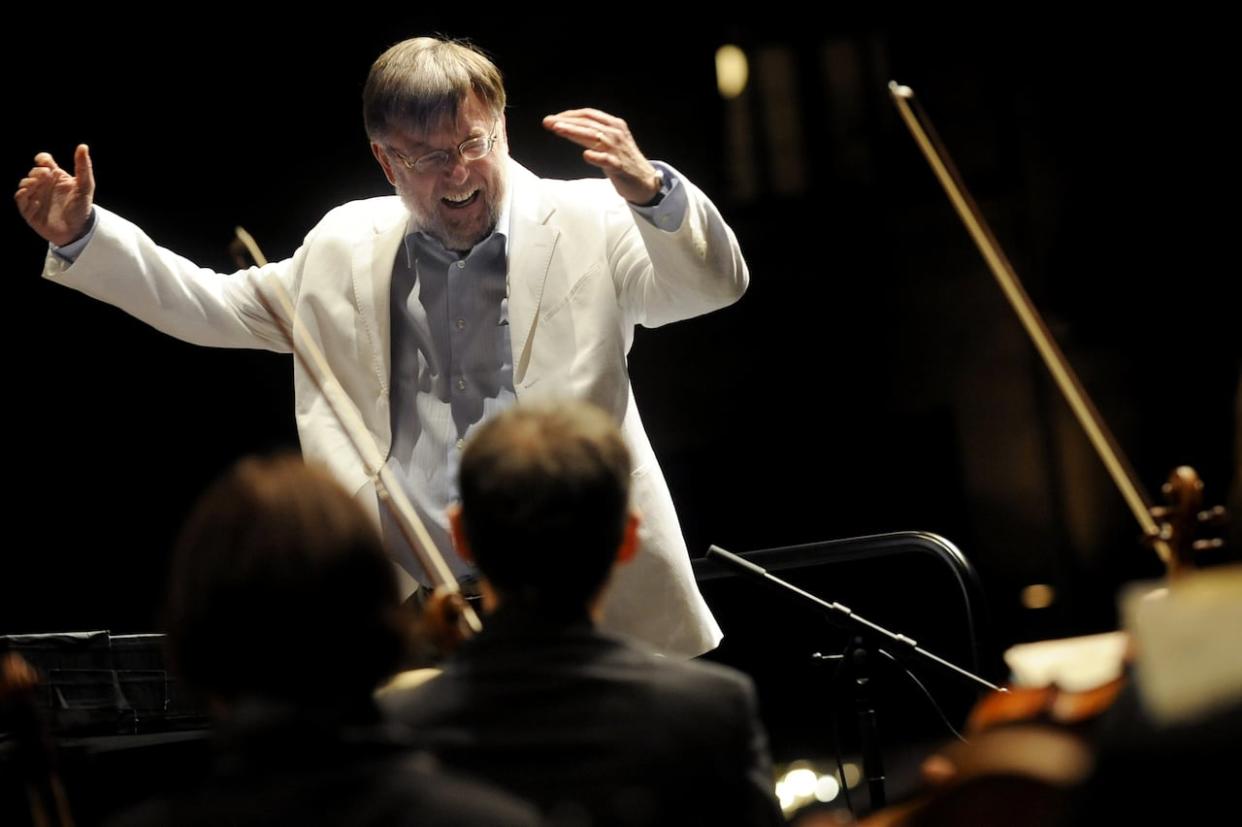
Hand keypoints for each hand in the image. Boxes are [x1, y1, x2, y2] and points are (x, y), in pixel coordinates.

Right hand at [15, 144, 94, 246]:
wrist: (78, 231)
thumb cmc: (81, 207)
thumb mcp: (85, 186)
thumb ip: (83, 167)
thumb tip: (83, 146)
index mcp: (55, 176)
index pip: (44, 161)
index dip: (42, 159)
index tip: (45, 162)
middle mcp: (44, 185)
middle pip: (34, 172)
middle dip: (37, 172)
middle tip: (46, 174)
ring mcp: (36, 196)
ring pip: (24, 184)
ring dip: (29, 183)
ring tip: (38, 184)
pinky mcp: (30, 210)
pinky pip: (21, 200)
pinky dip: (25, 197)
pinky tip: (37, 201)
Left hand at [543, 109, 660, 204]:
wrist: (644, 181)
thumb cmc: (623, 161)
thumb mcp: (610, 142)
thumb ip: (592, 134)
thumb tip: (566, 127)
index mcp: (614, 125)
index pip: (588, 115)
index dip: (569, 115)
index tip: (553, 119)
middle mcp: (616, 134)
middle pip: (588, 124)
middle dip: (566, 122)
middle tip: (548, 122)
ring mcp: (618, 150)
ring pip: (594, 137)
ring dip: (575, 132)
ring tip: (558, 130)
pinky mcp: (620, 166)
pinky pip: (607, 160)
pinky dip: (596, 157)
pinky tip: (585, 155)